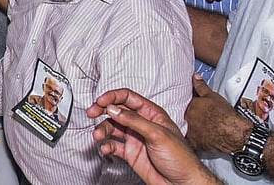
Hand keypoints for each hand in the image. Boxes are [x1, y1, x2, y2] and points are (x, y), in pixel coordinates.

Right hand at [88, 88, 218, 184]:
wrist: (182, 184)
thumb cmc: (181, 158)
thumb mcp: (157, 134)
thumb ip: (134, 120)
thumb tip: (114, 109)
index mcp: (151, 114)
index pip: (128, 98)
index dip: (113, 97)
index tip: (100, 101)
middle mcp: (141, 124)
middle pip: (117, 111)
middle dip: (102, 111)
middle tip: (92, 113)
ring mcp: (135, 138)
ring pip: (112, 128)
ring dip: (103, 130)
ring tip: (98, 136)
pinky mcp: (130, 152)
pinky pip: (113, 146)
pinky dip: (106, 146)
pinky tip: (106, 149)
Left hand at [185, 74, 251, 154]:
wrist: (232, 132)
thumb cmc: (224, 115)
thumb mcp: (212, 96)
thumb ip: (201, 86)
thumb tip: (195, 77)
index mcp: (191, 105)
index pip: (185, 102)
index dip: (190, 105)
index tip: (194, 106)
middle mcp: (187, 117)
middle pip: (184, 115)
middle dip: (189, 116)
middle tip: (199, 118)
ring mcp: (190, 130)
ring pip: (185, 128)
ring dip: (190, 127)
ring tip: (200, 128)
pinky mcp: (194, 142)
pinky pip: (189, 141)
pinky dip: (192, 140)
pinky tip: (197, 139)